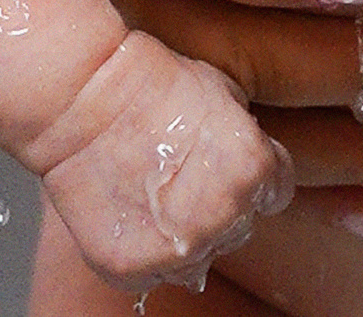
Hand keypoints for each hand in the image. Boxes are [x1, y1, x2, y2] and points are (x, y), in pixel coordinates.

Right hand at [30, 31, 295, 291]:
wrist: (85, 100)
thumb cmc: (151, 87)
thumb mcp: (224, 93)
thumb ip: (248, 139)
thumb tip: (253, 161)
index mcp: (254, 170)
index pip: (277, 194)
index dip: (249, 179)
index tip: (224, 168)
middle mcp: (225, 215)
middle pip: (239, 228)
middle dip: (217, 207)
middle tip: (179, 176)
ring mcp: (181, 247)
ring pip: (200, 258)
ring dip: (183, 236)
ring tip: (152, 194)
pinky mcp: (135, 268)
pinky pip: (154, 274)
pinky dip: (144, 254)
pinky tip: (129, 214)